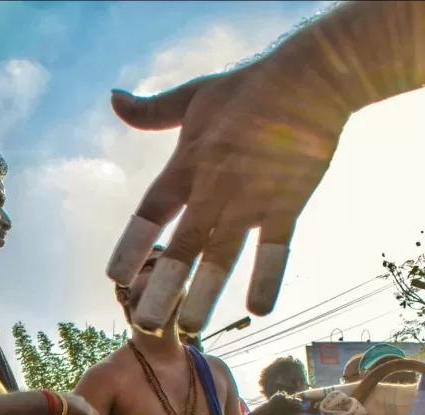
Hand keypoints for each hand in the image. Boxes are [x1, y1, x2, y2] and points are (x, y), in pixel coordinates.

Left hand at [109, 60, 350, 332]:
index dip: (131, 245)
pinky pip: (275, 248)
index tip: (115, 278)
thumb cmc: (249, 86)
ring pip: (223, 255)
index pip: (149, 212)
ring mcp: (251, 198)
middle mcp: (213, 187)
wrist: (310, 77)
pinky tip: (259, 311)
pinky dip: (267, 278)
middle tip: (148, 324)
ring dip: (206, 293)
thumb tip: (113, 98)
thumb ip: (152, 111)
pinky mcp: (287, 203)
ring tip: (191, 328)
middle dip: (164, 286)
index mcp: (187, 164)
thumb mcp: (194, 95)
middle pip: (182, 246)